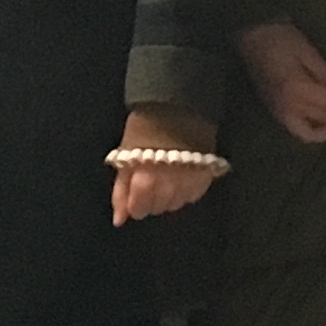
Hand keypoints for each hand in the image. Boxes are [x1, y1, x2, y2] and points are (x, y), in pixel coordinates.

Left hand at [110, 103, 221, 227]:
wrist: (178, 104)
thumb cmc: (144, 128)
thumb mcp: (126, 156)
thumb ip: (121, 190)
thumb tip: (119, 221)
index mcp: (146, 179)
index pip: (139, 209)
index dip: (135, 205)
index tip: (135, 197)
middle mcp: (170, 185)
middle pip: (158, 208)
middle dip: (151, 200)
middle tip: (150, 182)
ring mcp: (190, 181)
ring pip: (176, 204)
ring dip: (168, 196)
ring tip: (165, 177)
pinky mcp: (207, 176)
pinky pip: (193, 195)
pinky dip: (185, 191)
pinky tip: (180, 176)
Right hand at [237, 17, 325, 145]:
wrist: (251, 34)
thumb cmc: (281, 38)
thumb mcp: (310, 55)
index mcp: (297, 91)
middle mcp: (288, 109)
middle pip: (324, 124)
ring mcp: (279, 113)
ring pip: (311, 133)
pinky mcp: (276, 112)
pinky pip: (300, 129)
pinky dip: (316, 128)